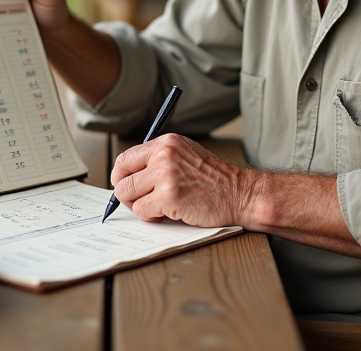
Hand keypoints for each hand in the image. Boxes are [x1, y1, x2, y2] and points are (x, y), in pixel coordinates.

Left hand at [110, 134, 253, 227]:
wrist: (239, 193)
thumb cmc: (215, 179)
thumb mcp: (185, 155)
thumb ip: (159, 159)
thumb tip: (131, 175)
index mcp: (166, 143)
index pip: (126, 158)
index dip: (121, 176)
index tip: (125, 186)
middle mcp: (163, 155)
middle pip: (122, 178)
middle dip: (127, 195)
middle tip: (140, 201)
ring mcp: (165, 175)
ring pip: (127, 195)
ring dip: (140, 206)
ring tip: (159, 208)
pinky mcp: (169, 197)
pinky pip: (142, 211)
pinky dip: (151, 217)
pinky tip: (167, 214)